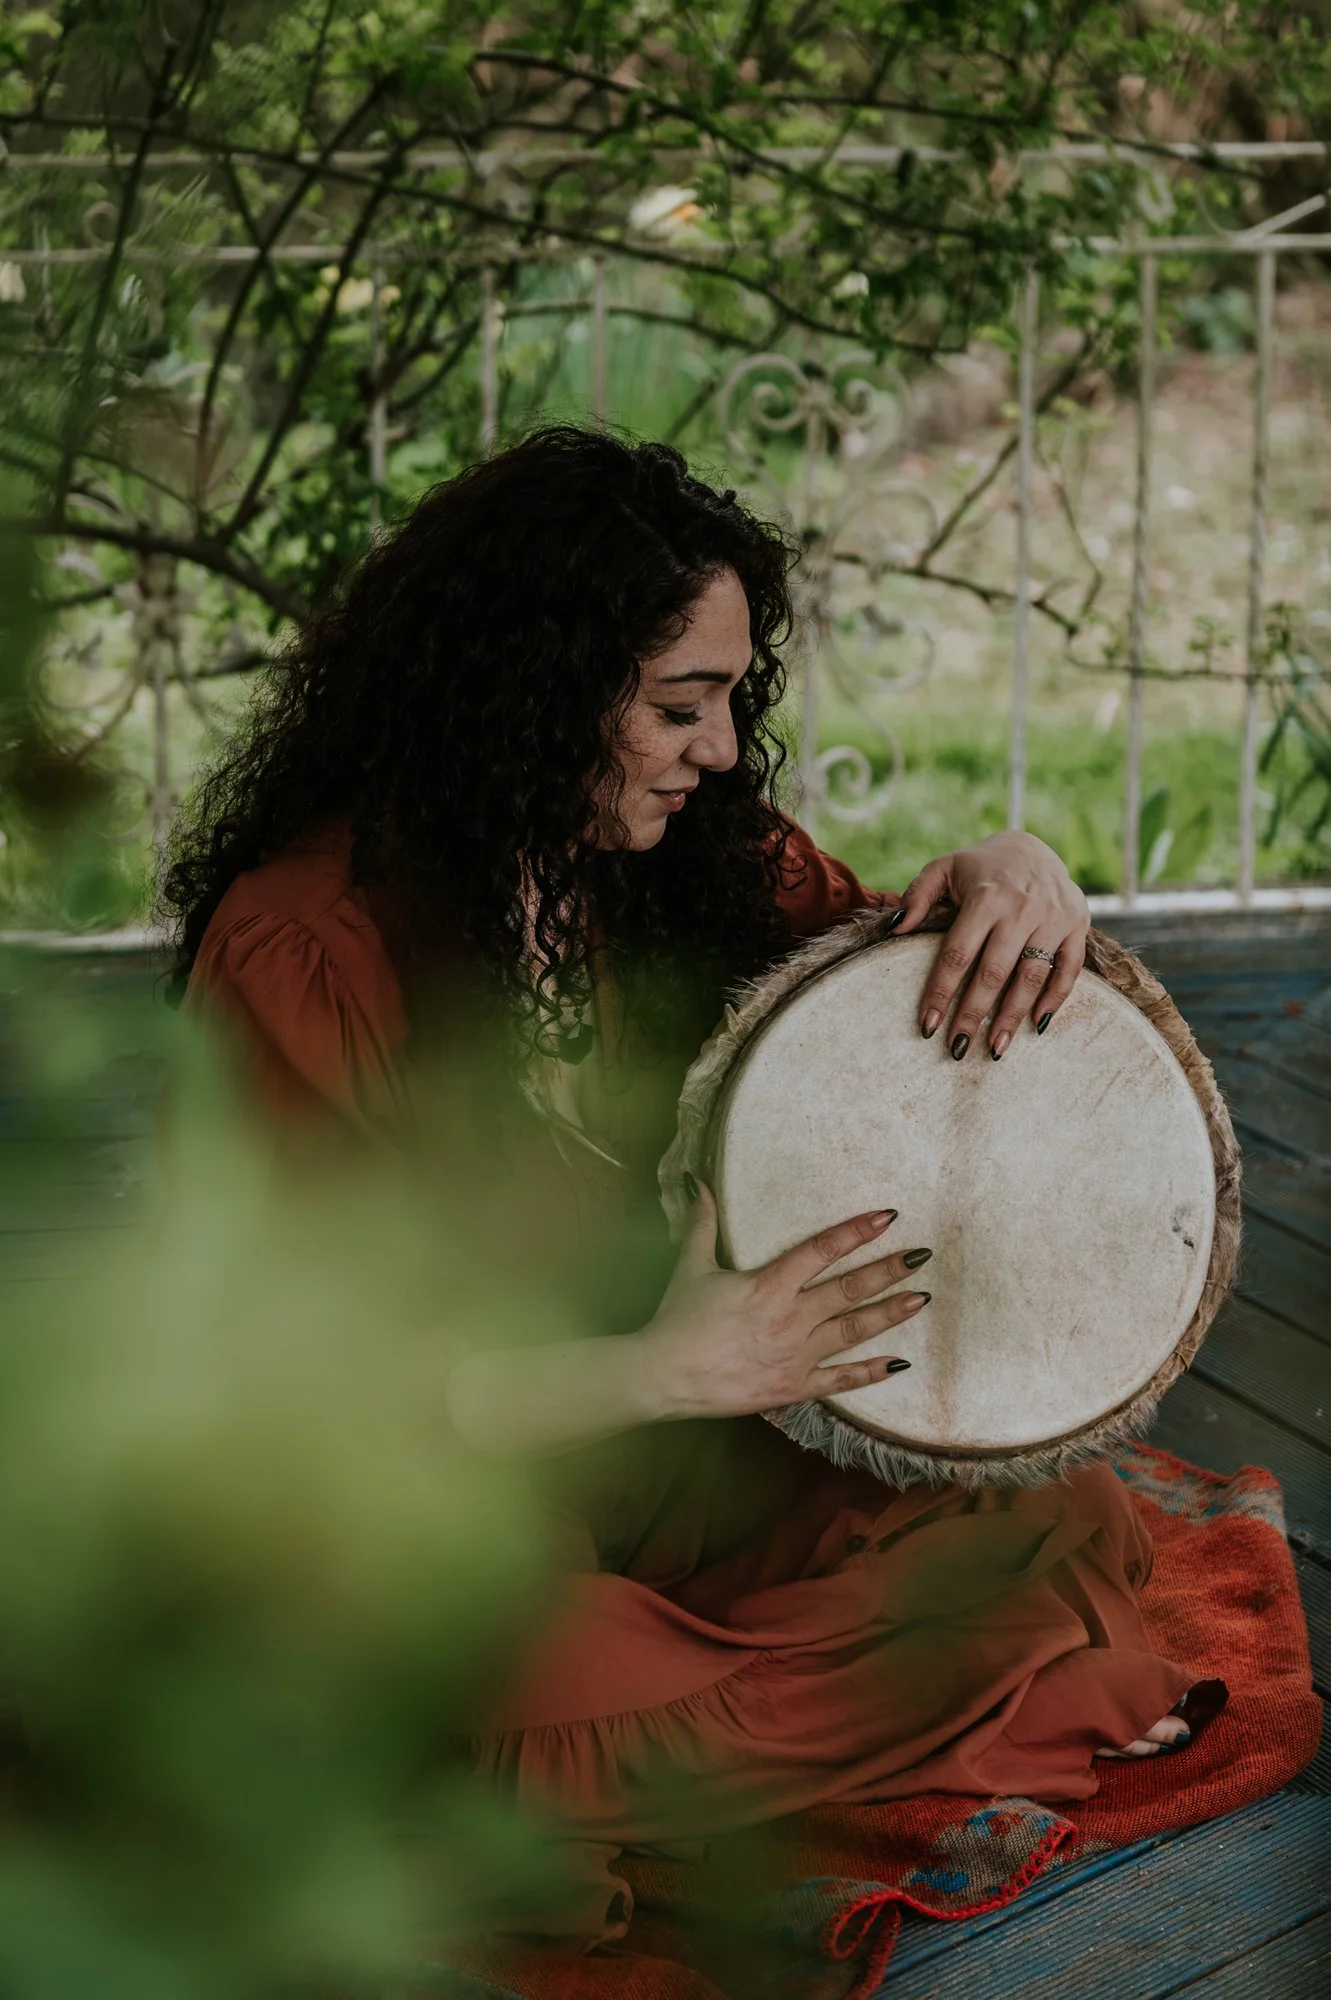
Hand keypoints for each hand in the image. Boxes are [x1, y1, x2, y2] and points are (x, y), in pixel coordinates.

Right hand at [636, 1186, 930, 1420]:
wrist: (664, 1376)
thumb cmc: (677, 1320)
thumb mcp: (691, 1265)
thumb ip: (702, 1222)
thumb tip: (696, 1181)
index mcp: (769, 1284)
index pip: (822, 1250)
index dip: (856, 1231)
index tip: (888, 1217)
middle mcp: (790, 1317)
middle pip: (849, 1289)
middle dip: (888, 1270)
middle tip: (922, 1256)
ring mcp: (796, 1355)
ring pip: (853, 1331)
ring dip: (889, 1314)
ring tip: (920, 1299)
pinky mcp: (793, 1387)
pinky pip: (840, 1381)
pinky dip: (870, 1372)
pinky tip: (898, 1364)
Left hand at [889, 831, 1088, 1059]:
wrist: (1031, 845)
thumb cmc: (978, 866)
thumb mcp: (943, 868)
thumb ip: (917, 896)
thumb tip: (896, 929)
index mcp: (986, 896)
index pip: (958, 954)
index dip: (941, 992)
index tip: (927, 1025)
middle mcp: (1022, 907)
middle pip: (994, 973)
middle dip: (973, 1015)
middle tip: (957, 1048)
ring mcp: (1054, 916)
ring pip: (1031, 977)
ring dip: (1012, 1016)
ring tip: (995, 1049)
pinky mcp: (1078, 924)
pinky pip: (1069, 969)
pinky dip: (1055, 998)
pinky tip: (1037, 1024)